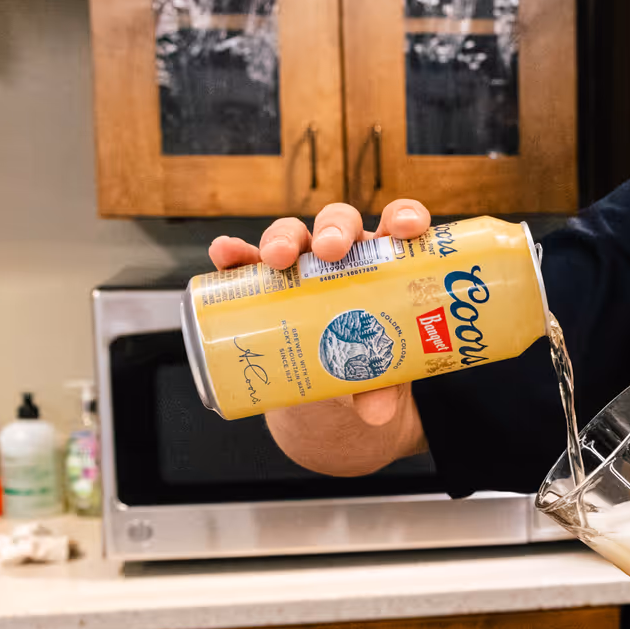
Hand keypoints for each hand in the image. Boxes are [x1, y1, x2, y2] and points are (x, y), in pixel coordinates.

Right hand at [206, 200, 433, 466]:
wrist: (324, 392)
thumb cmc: (363, 366)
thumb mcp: (377, 378)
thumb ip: (381, 388)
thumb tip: (377, 412)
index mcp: (383, 265)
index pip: (397, 227)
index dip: (403, 217)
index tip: (404, 228)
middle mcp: (342, 257)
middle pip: (338, 225)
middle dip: (334, 230)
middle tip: (331, 250)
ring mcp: (300, 267)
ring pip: (292, 235)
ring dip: (282, 238)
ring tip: (277, 258)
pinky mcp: (262, 286)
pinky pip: (245, 263)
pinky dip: (234, 255)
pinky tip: (224, 255)